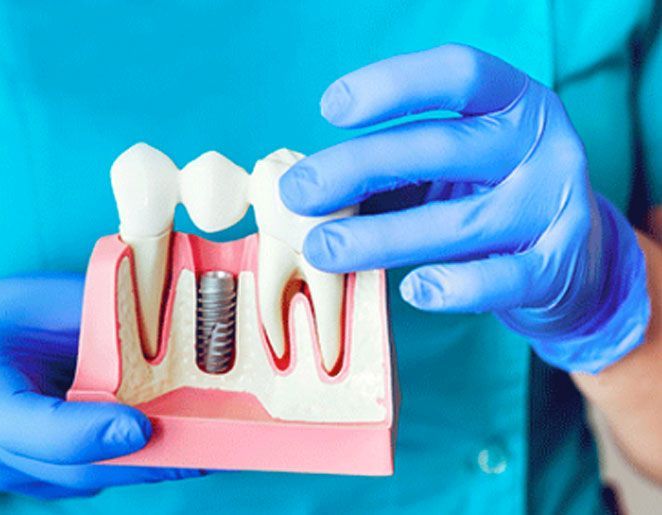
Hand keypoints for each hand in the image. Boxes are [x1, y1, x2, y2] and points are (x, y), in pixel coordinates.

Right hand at [0, 275, 201, 497]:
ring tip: (200, 444)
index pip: (22, 423)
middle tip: (200, 448)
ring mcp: (3, 466)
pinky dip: (131, 464)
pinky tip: (171, 445)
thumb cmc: (21, 312)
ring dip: (143, 466)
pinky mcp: (34, 480)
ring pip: (83, 479)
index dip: (82, 432)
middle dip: (137, 461)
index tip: (141, 428)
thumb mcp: (57, 300)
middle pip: (64, 466)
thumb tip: (178, 334)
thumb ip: (105, 323)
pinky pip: (89, 478)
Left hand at [280, 44, 649, 373]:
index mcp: (511, 101)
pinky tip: (413, 290)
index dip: (393, 85)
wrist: (575, 258)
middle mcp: (540, 145)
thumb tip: (306, 185)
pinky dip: (454, 287)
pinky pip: (502, 280)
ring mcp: (554, 206)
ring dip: (382, 237)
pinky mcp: (557, 268)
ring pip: (462, 222)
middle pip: (444, 147)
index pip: (458, 75)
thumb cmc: (487, 195)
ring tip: (323, 250)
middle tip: (298, 192)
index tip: (330, 110)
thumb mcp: (450, 163)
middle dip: (360, 167)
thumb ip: (393, 166)